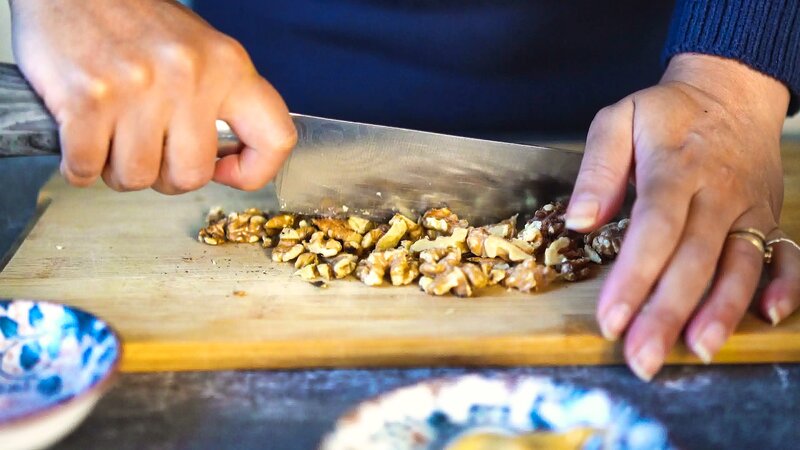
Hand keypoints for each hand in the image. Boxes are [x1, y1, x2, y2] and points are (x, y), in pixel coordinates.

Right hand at [10, 0, 295, 192]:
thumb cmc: (134, 22)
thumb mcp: (199, 50)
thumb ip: (221, 101)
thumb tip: (228, 162)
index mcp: (228, 65)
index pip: (275, 138)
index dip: (254, 171)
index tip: (226, 171)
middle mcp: (189, 75)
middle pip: (191, 175)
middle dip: (165, 176)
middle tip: (150, 152)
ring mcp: (137, 87)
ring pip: (137, 177)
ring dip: (117, 170)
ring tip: (112, 138)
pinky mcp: (87, 99)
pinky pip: (85, 168)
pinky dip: (78, 166)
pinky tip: (81, 138)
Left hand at [566, 53, 798, 380]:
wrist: (730, 92)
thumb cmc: (664, 114)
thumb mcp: (618, 119)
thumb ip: (598, 168)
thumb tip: (579, 221)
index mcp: (675, 167)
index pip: (654, 228)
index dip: (634, 277)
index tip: (610, 320)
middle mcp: (717, 192)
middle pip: (694, 259)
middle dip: (668, 313)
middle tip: (643, 358)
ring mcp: (748, 208)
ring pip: (739, 265)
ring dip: (721, 311)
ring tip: (698, 350)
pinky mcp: (768, 217)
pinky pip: (788, 254)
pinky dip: (786, 285)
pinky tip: (768, 316)